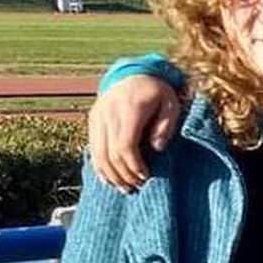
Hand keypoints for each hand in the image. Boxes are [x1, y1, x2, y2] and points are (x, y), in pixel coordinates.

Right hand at [88, 75, 180, 192]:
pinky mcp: (92, 121)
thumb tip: (156, 148)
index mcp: (130, 109)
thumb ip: (165, 126)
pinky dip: (99, 166)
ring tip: (124, 187)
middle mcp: (109, 113)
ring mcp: (98, 117)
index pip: (125, 145)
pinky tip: (109, 178)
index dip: (134, 165)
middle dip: (123, 174)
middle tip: (136, 186)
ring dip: (110, 175)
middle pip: (110, 153)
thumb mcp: (170, 104)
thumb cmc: (157, 92)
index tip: (145, 176)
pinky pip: (92, 148)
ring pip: (98, 153)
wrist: (132, 74)